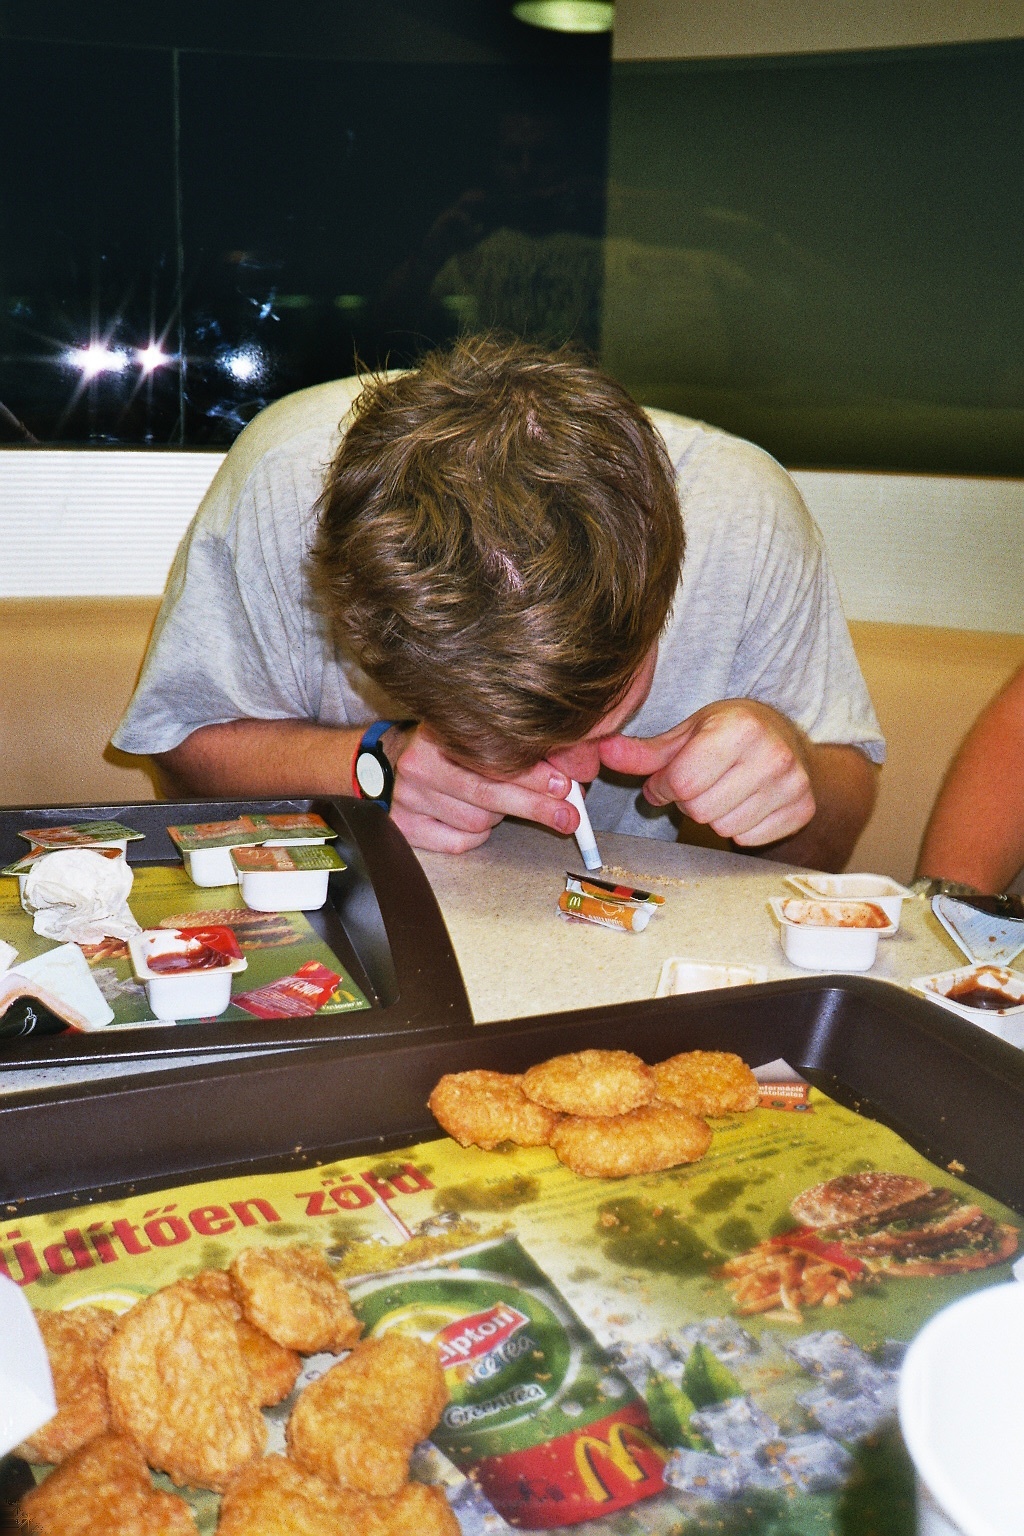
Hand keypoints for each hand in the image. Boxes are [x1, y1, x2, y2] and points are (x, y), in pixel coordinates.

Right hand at [389, 724, 576, 852]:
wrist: (388, 760)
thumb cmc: (446, 748)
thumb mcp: (475, 737)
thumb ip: (517, 750)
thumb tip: (566, 775)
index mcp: (437, 734)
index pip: (492, 760)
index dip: (532, 776)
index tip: (564, 786)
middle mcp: (417, 766)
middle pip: (487, 795)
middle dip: (534, 806)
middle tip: (567, 816)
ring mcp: (408, 799)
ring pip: (477, 822)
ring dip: (498, 816)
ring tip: (494, 801)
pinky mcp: (407, 828)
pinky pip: (460, 842)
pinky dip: (476, 835)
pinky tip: (472, 818)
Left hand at [597, 699, 816, 845]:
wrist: (786, 736)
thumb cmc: (729, 731)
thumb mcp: (687, 733)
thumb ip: (644, 752)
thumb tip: (602, 752)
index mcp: (739, 728)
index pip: (682, 783)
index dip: (665, 786)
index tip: (669, 779)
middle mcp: (772, 755)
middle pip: (701, 809)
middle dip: (689, 801)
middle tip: (699, 783)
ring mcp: (792, 785)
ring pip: (724, 828)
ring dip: (713, 815)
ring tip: (722, 790)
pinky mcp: (802, 809)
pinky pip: (748, 839)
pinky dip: (738, 827)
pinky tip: (744, 802)